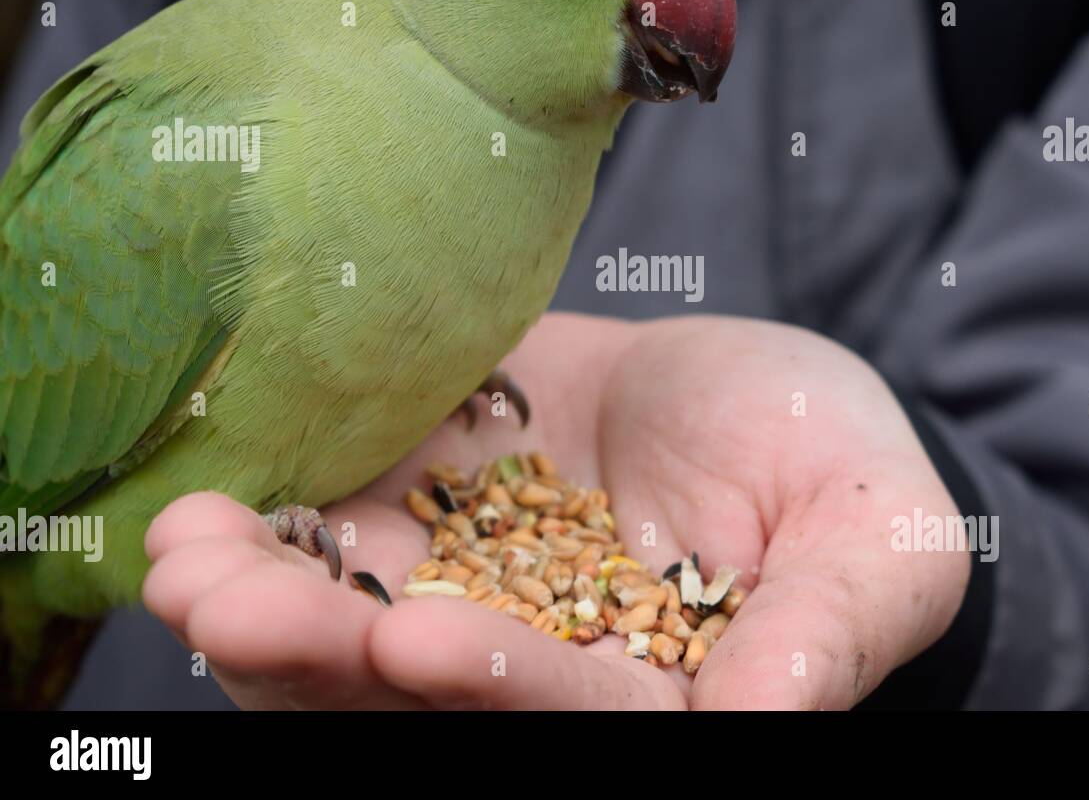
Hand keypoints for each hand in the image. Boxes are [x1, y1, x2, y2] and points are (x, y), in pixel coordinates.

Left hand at [144, 312, 968, 708]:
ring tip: (181, 554)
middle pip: (411, 692)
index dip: (496, 686)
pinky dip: (268, 519)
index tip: (415, 638)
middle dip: (318, 658)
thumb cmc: (847, 477)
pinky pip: (335, 523)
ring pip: (344, 623)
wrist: (767, 397)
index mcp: (646, 693)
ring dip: (255, 600)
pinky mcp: (427, 497)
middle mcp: (534, 657)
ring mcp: (466, 578)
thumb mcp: (876, 546)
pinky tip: (198, 495)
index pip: (567, 711)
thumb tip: (763, 723)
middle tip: (224, 607)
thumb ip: (822, 636)